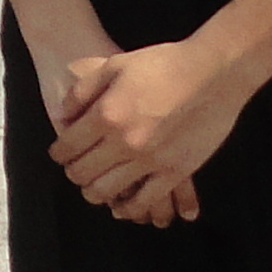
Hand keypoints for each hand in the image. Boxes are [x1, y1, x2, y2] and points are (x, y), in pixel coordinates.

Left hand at [49, 38, 245, 219]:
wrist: (212, 72)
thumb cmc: (162, 64)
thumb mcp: (114, 65)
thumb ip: (82, 92)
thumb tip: (61, 116)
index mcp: (106, 115)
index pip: (68, 147)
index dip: (59, 154)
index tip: (60, 154)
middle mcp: (124, 143)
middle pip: (84, 173)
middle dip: (74, 173)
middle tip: (76, 169)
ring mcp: (151, 161)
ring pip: (109, 191)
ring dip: (95, 192)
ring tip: (95, 187)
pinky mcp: (176, 172)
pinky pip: (146, 200)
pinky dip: (130, 207)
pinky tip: (123, 205)